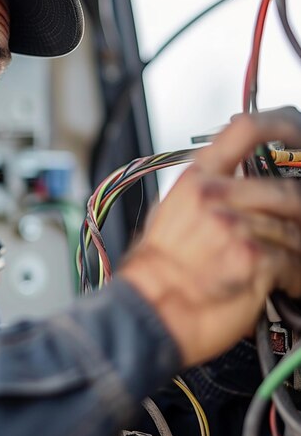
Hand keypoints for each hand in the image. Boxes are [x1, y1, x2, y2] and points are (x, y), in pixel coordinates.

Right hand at [119, 107, 300, 366]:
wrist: (150, 310)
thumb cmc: (156, 271)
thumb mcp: (171, 216)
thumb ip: (207, 195)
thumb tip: (240, 186)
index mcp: (195, 181)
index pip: (245, 130)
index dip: (281, 126)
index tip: (297, 133)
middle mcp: (215, 197)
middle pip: (287, 189)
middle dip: (299, 213)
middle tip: (295, 223)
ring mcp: (235, 226)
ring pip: (295, 228)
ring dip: (298, 249)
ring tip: (288, 261)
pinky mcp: (253, 258)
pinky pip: (294, 261)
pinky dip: (297, 276)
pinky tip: (288, 282)